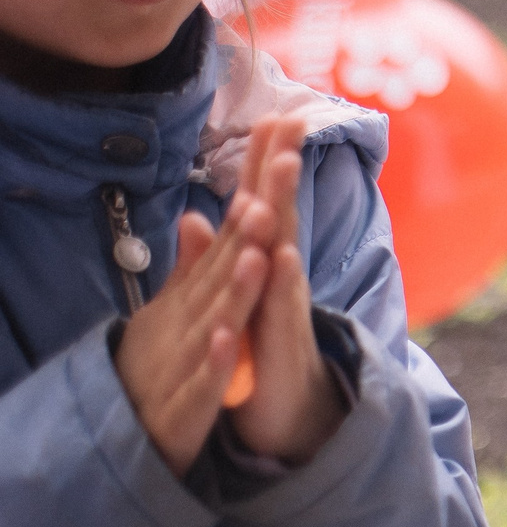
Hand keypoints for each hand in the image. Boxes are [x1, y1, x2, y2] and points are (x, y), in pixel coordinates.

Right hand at [114, 178, 276, 474]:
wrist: (133, 441)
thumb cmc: (167, 365)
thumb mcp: (183, 312)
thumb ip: (196, 266)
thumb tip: (200, 216)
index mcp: (199, 293)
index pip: (234, 230)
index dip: (257, 184)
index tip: (281, 130)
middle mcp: (191, 315)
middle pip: (228, 259)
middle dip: (253, 214)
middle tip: (280, 166)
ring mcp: (186, 359)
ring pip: (217, 315)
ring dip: (237, 279)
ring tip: (258, 239)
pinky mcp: (184, 407)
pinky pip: (204, 382)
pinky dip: (217, 360)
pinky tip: (230, 336)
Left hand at [225, 117, 346, 465]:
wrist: (287, 414)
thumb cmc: (259, 350)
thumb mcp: (237, 299)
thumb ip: (218, 256)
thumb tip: (196, 214)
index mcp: (266, 266)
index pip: (263, 204)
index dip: (263, 160)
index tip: (273, 111)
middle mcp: (282, 280)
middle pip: (281, 216)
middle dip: (282, 171)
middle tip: (290, 123)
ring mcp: (285, 311)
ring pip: (283, 258)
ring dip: (282, 219)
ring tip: (280, 180)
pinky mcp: (279, 347)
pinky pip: (276, 315)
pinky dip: (278, 288)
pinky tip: (277, 261)